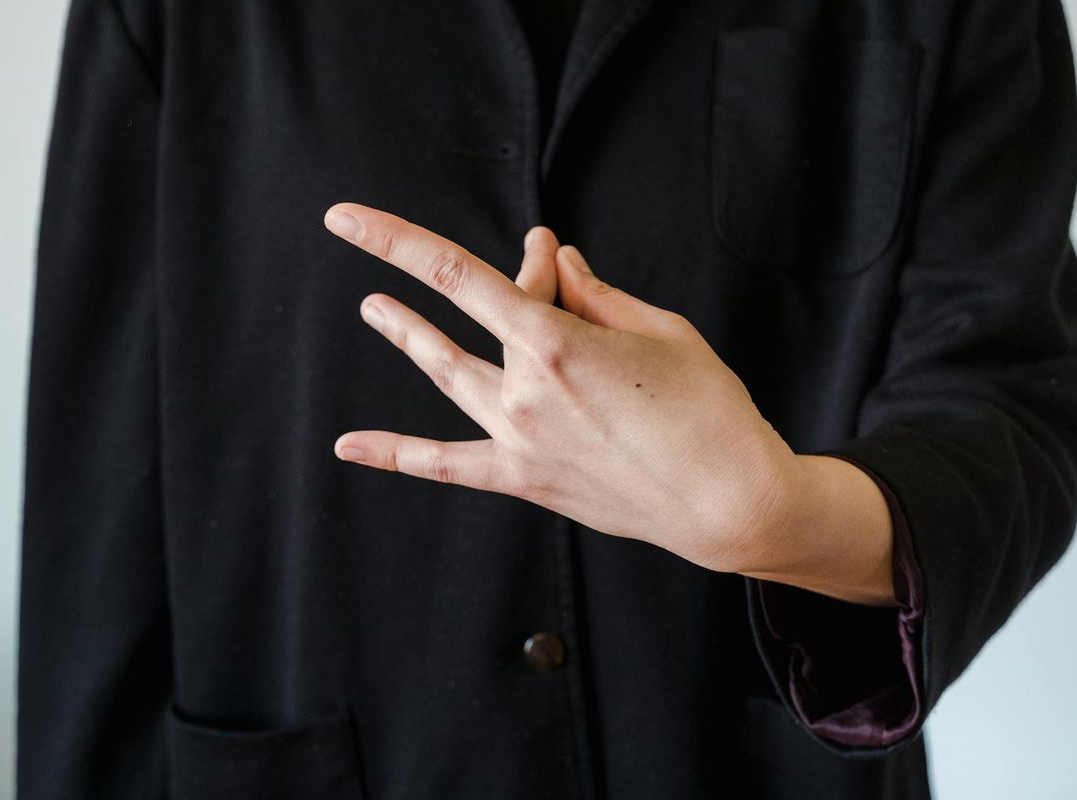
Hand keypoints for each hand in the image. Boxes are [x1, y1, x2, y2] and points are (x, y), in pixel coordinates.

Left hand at [322, 201, 801, 574]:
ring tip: (373, 311)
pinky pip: (447, 465)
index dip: (396, 240)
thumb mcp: (661, 329)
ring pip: (450, 374)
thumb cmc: (708, 408)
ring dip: (410, 337)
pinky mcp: (525, 477)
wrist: (728, 502)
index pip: (456, 275)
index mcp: (556, 341)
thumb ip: (595, 292)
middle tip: (544, 263)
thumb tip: (556, 260)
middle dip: (520, 282)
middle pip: (488, 317)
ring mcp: (518, 438)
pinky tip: (348, 445)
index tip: (348, 219)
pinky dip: (396, 453)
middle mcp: (524, 389)